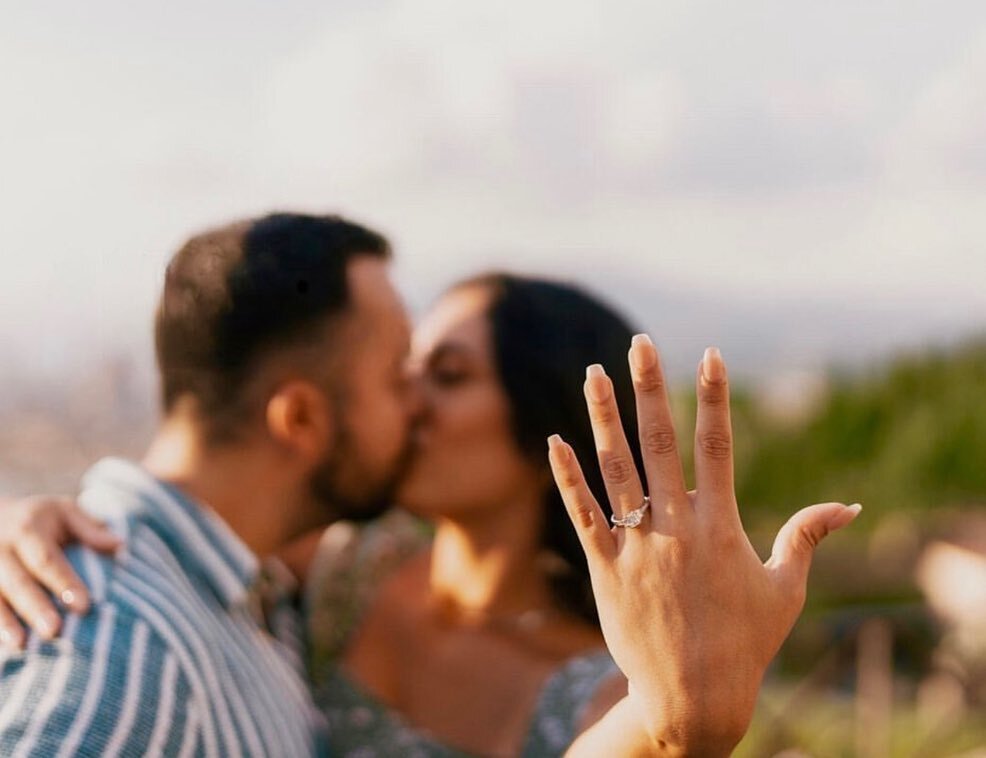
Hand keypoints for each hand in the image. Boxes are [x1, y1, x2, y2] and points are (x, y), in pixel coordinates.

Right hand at [0, 496, 120, 648]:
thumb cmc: (39, 518)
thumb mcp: (64, 512)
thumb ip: (89, 529)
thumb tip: (120, 545)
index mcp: (28, 530)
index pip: (47, 559)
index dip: (64, 583)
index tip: (83, 606)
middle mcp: (1, 548)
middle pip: (18, 582)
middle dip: (34, 608)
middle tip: (53, 631)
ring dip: (4, 622)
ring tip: (21, 645)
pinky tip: (4, 646)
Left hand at [548, 339, 859, 754]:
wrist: (694, 699)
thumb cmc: (746, 643)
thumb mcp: (785, 590)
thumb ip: (807, 538)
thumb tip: (848, 506)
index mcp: (720, 526)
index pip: (717, 446)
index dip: (713, 397)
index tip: (709, 355)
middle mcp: (676, 528)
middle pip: (660, 443)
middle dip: (650, 388)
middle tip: (639, 343)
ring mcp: (636, 547)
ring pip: (615, 469)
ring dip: (603, 418)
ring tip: (593, 373)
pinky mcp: (605, 570)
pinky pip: (582, 515)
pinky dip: (568, 478)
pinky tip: (554, 440)